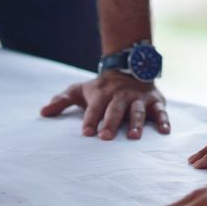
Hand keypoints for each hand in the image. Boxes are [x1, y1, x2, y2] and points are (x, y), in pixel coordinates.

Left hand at [41, 72, 169, 139]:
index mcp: (102, 93)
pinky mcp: (155, 101)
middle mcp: (120, 95)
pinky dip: (163, 120)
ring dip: (136, 123)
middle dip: (111, 123)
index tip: (86, 133)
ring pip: (138, 111)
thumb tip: (42, 113)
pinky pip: (160, 111)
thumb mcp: (79, 90)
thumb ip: (61, 101)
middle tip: (106, 138)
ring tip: (133, 137)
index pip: (94, 107)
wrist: (129, 67)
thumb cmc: (100, 88)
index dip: (90, 120)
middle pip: (115, 109)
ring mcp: (138, 98)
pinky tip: (164, 131)